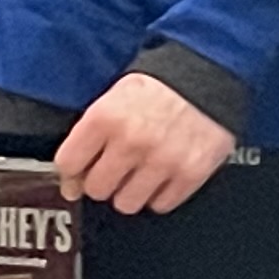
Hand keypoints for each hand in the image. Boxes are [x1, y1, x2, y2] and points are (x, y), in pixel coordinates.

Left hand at [58, 72, 236, 215]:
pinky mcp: (189, 173)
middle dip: (102, 181)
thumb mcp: (116, 94)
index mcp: (107, 116)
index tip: (78, 172)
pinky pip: (160, 205)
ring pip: (126, 203)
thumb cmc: (161, 84)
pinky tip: (162, 173)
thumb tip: (72, 180)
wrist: (209, 74)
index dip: (72, 170)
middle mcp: (132, 141)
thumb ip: (90, 133)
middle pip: (96, 189)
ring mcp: (162, 160)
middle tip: (114, 169)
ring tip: (140, 172)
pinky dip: (159, 194)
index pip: (68, 164)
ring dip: (130, 191)